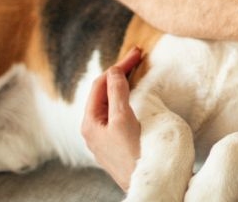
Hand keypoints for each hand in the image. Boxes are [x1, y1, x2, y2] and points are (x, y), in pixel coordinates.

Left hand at [81, 48, 143, 189]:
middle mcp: (93, 128)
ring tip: (135, 69)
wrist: (147, 184)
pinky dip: (126, 98)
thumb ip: (117, 93)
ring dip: (123, 84)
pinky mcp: (116, 141)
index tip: (137, 53)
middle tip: (138, 56)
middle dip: (119, 72)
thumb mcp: (123, 119)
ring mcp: (104, 136)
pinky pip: (117, 112)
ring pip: (111, 102)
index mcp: (90, 122)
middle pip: (104, 91)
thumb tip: (114, 71)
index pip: (101, 84)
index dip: (118, 66)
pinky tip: (135, 94)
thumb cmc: (133, 154)